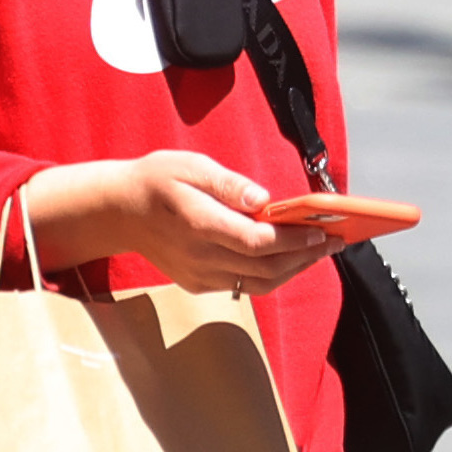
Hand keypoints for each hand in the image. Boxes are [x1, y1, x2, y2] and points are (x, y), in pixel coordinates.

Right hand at [19, 151, 343, 296]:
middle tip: (334, 242)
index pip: (257, 242)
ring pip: (260, 282)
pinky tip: (287, 258)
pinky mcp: (199, 283)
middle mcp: (200, 256)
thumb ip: (227, 183)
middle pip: (266, 267)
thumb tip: (263, 199)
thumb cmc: (155, 181)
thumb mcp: (188, 165)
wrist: (117, 211)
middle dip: (305, 256)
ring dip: (294, 269)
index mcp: (198, 223)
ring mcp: (199, 274)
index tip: (320, 231)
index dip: (294, 240)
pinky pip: (245, 285)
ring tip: (318, 252)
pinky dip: (272, 274)